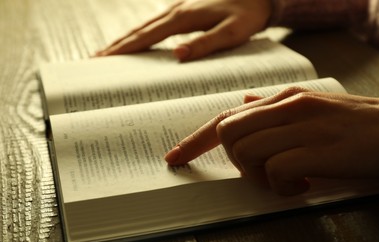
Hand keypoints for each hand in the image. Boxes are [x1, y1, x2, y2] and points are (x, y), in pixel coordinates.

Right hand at [95, 0, 271, 60]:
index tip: (104, 60)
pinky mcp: (184, 11)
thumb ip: (206, 44)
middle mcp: (176, 11)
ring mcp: (178, 9)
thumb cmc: (248, 15)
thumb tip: (177, 55)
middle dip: (117, 45)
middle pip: (139, 30)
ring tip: (107, 53)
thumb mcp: (232, 33)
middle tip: (95, 59)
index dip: (125, 49)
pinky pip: (155, 24)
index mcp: (184, 18)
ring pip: (145, 26)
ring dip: (125, 39)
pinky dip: (140, 34)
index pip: (147, 36)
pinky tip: (136, 41)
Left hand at [164, 87, 378, 194]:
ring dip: (258, 175)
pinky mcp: (318, 149)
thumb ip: (274, 109)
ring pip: (246, 152)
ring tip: (287, 179)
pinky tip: (303, 184)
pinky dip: (282, 186)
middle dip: (235, 160)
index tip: (176, 157)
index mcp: (284, 99)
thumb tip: (244, 102)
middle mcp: (289, 107)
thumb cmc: (354, 126)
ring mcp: (303, 126)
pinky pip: (275, 170)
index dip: (195, 139)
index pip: (226, 116)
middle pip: (228, 133)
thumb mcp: (312, 110)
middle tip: (261, 171)